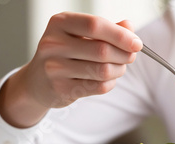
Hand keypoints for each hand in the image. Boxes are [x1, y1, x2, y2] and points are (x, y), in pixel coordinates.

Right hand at [0, 12, 141, 127]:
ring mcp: (54, 67)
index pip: (95, 25)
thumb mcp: (80, 35)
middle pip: (102, 50)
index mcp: (60, 23)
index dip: (120, 35)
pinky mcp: (61, 88)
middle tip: (130, 57)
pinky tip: (107, 80)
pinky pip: (99, 87)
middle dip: (124, 55)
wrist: (37, 81)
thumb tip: (129, 27)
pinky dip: (110, 83)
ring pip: (103, 70)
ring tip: (118, 68)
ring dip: (119, 70)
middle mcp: (53, 43)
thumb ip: (106, 29)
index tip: (137, 44)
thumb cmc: (65, 54)